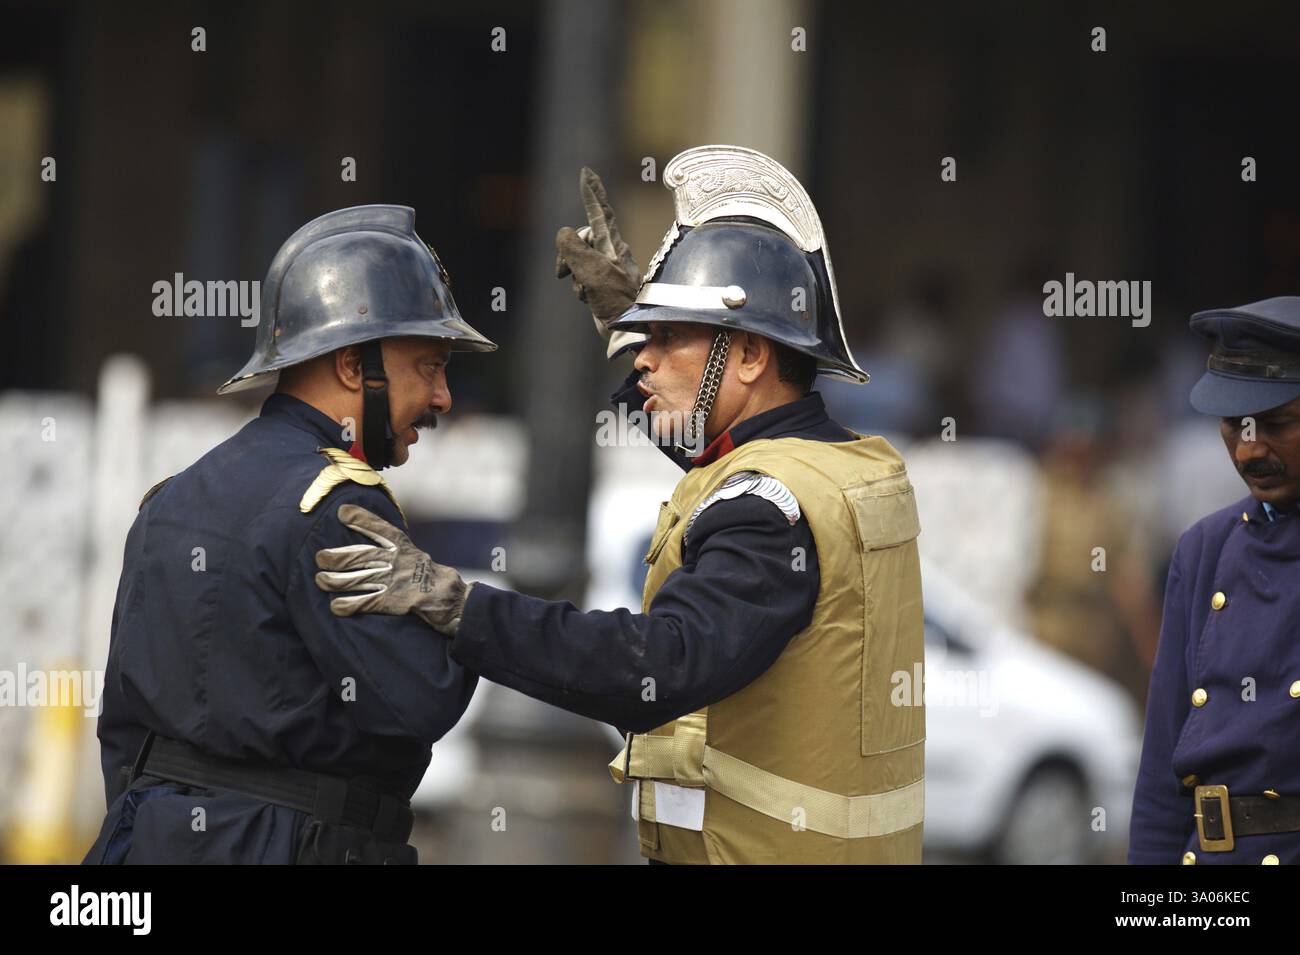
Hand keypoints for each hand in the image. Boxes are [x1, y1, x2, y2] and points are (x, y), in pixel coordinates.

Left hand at [315, 504, 469, 635]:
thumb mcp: (415, 555)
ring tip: (320, 580)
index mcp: (404, 547)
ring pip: (358, 578)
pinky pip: (366, 602)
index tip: (342, 512)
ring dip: (336, 580)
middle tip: (319, 557)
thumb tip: (371, 544)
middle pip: (361, 555)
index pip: (380, 529)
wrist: (452, 600)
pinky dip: (348, 605)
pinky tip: (335, 607)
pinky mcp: (394, 602)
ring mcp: (396, 581)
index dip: (361, 520)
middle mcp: (398, 561)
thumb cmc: (431, 577)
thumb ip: (395, 550)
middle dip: (337, 556)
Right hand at [555, 167, 644, 354]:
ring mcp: (605, 267)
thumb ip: (574, 248)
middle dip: (567, 254)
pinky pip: (580, 277)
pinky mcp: (600, 283)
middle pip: (578, 238)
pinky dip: (579, 287)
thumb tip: (563, 233)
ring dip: (574, 276)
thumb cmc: (616, 300)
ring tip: (586, 291)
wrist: (628, 329)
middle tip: (563, 273)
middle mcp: (610, 252)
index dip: (592, 192)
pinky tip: (589, 299)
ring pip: (575, 259)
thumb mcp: (592, 271)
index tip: (586, 172)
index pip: (600, 211)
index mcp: (612, 245)